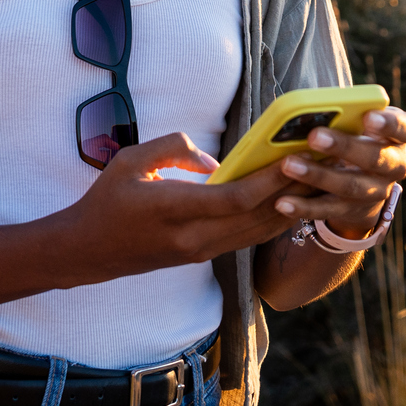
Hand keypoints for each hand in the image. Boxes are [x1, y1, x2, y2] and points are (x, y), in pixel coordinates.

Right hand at [51, 132, 298, 284]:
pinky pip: (246, 239)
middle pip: (254, 218)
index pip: (233, 200)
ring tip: (314, 182)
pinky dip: (271, 221)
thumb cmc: (107, 200)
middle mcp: (192, 238)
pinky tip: (290, 202)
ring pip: (256, 233)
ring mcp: (199, 251)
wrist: (88, 251)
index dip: (267, 182)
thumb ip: (175, 149)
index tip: (291, 159)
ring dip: (288, 208)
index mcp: (172, 210)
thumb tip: (217, 162)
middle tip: (318, 166)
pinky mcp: (202, 256)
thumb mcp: (130, 160)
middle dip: (290, 192)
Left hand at [275, 107, 405, 238]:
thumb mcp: (361, 122)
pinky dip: (304, 207)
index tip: (369, 116)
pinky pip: (328, 210)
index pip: (405, 128)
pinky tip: (282, 202)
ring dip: (317, 176)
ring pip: (349, 186)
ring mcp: (377, 192)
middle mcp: (395, 166)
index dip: (389, 124)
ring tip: (288, 165)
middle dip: (343, 147)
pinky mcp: (355, 212)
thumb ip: (348, 115)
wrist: (365, 181)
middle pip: (374, 158)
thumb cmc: (358, 136)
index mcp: (399, 137)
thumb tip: (309, 110)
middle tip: (314, 135)